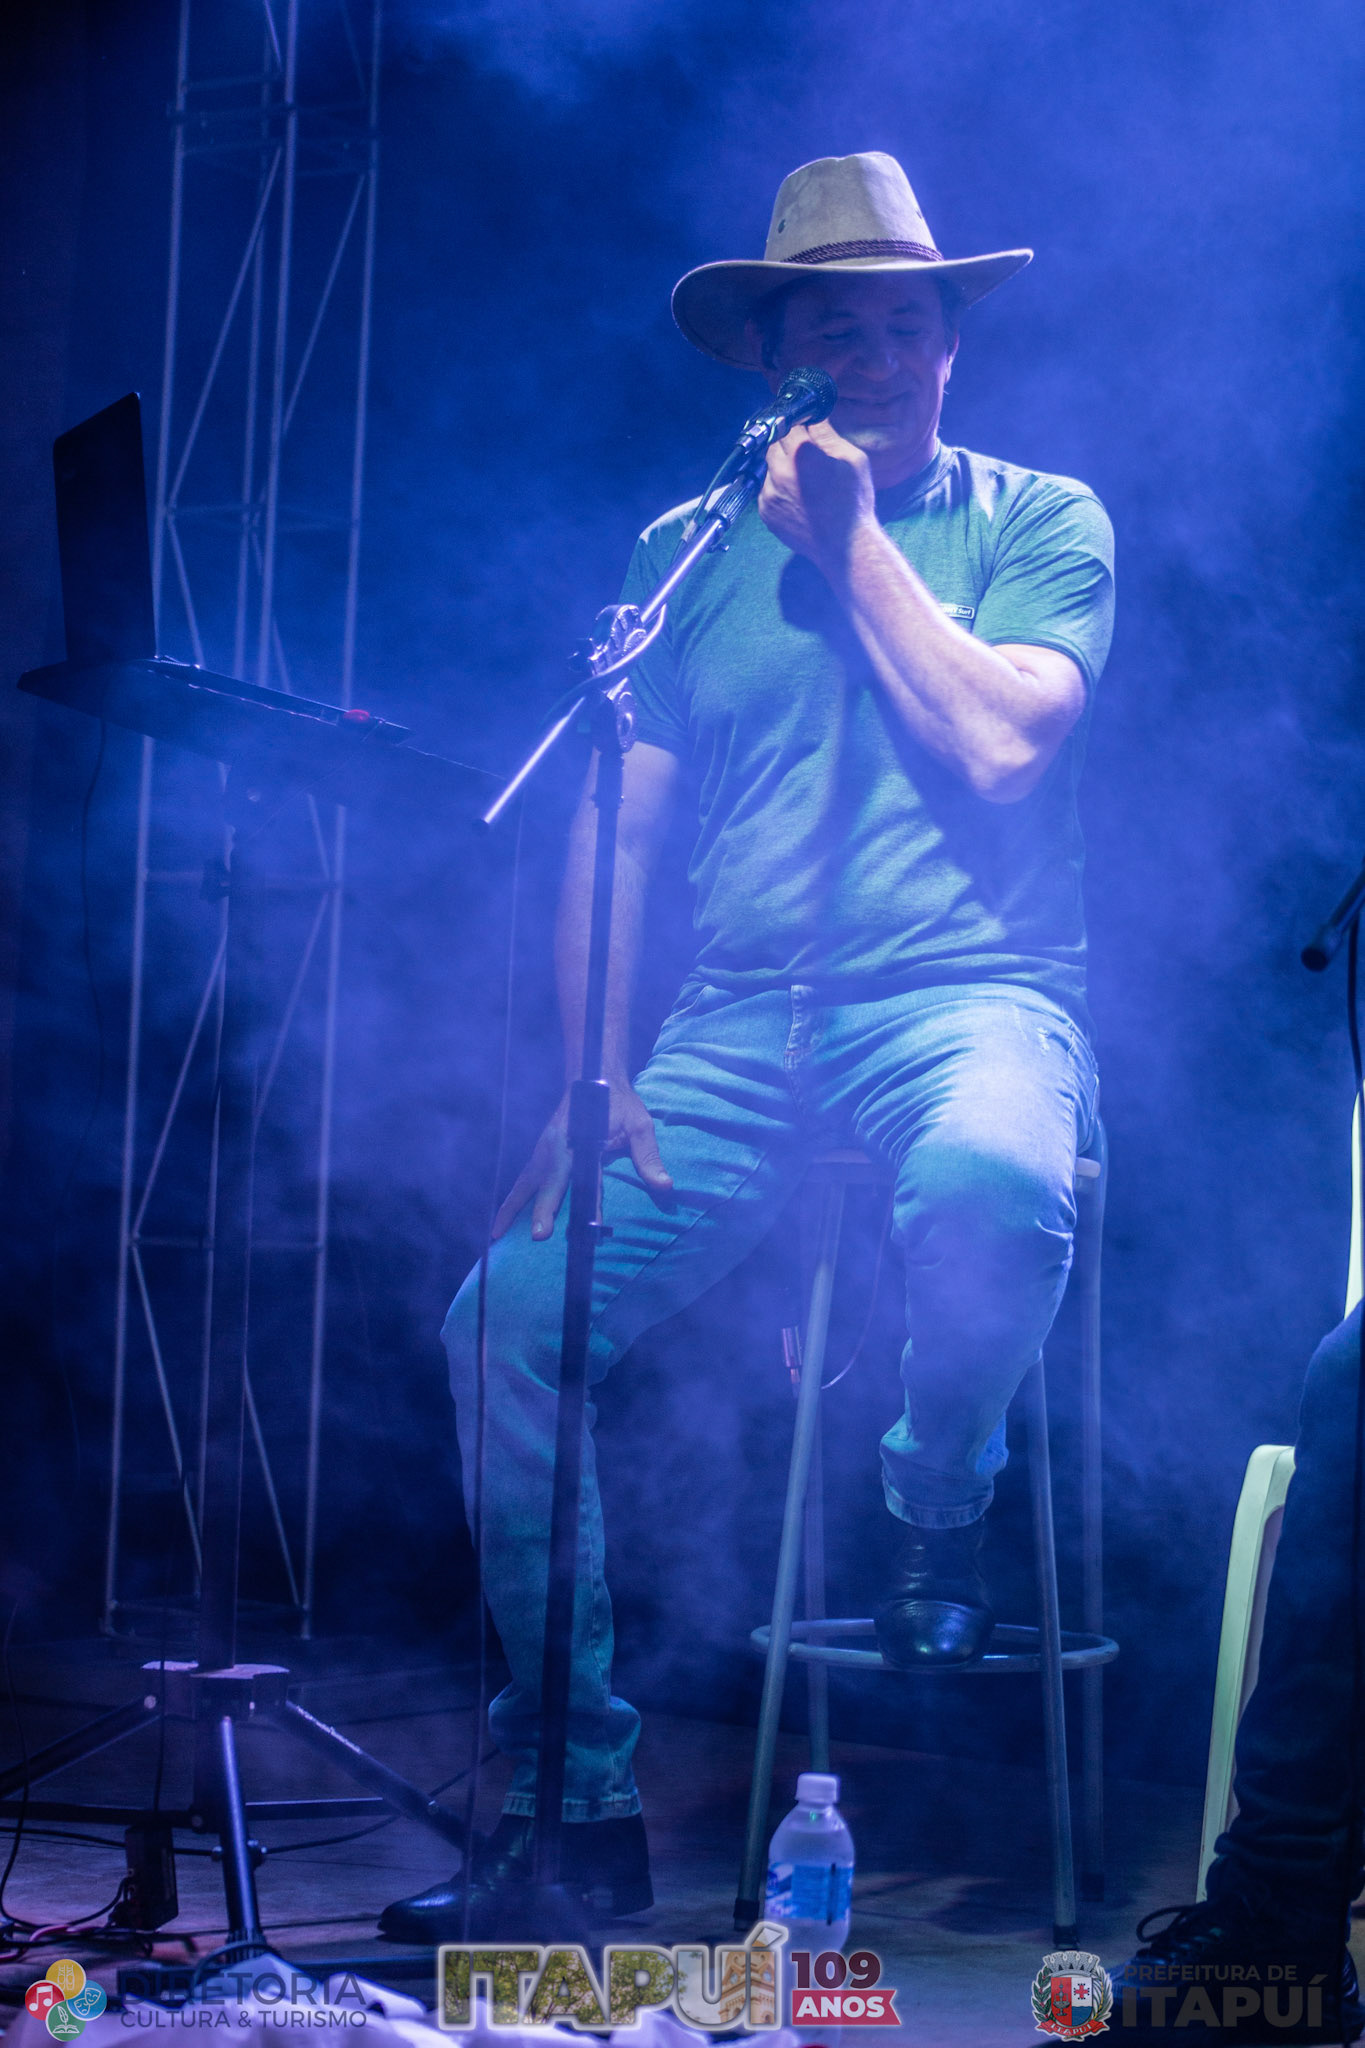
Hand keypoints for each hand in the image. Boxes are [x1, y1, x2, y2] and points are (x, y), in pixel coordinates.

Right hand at [491, 1078, 672, 1241]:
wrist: (594, 1075)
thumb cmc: (619, 1102)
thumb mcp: (640, 1125)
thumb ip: (648, 1156)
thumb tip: (665, 1187)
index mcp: (574, 1142)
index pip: (563, 1180)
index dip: (550, 1206)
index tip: (543, 1231)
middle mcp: (552, 1147)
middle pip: (538, 1185)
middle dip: (532, 1212)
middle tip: (531, 1239)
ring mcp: (542, 1150)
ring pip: (523, 1183)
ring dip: (509, 1208)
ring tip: (495, 1235)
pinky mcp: (540, 1153)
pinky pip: (524, 1179)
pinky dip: (513, 1198)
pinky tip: (504, 1219)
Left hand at [758, 419, 876, 575]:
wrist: (845, 545)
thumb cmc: (854, 501)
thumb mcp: (852, 459)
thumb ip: (828, 435)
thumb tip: (816, 418)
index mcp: (801, 452)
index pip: (788, 424)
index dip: (797, 424)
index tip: (803, 427)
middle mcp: (779, 470)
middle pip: (773, 444)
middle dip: (786, 445)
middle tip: (804, 455)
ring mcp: (769, 493)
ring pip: (769, 468)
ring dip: (782, 468)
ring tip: (804, 481)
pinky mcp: (766, 512)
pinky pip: (767, 491)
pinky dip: (778, 489)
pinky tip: (799, 498)